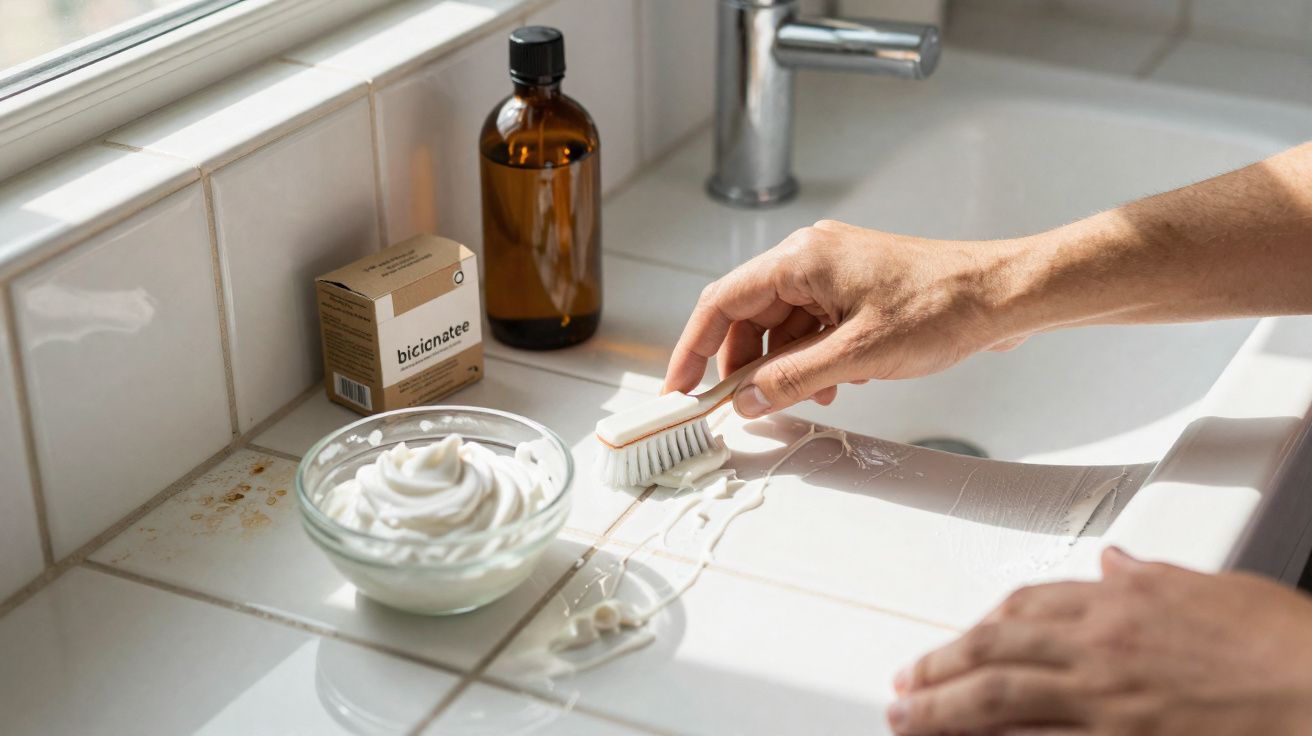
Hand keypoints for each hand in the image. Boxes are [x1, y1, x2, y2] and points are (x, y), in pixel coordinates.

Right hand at [662, 220, 1029, 417]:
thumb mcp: (859, 356)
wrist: (1002, 295)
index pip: (722, 302)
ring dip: (781, 368)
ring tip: (799, 400)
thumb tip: (747, 400)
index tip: (680, 386)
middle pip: (748, 316)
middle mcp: (810, 260)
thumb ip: (794, 380)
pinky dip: (810, 360)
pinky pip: (811, 328)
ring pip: (780, 327)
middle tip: (738, 407)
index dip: (693, 347)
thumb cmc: (943, 307)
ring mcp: (833, 274)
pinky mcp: (854, 292)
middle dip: (741, 365)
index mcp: (801, 260)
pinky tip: (830, 386)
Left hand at [888, 547, 1311, 734]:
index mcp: (1121, 602)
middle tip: (904, 682)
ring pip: (1003, 699)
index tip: (958, 639)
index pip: (1027, 604)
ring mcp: (1108, 700)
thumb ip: (1150, 579)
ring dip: (947, 708)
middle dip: (941, 665)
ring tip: (909, 718)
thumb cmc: (1281, 643)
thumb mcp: (1211, 588)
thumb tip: (1116, 565)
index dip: (983, 623)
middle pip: (997, 649)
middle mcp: (1102, 647)